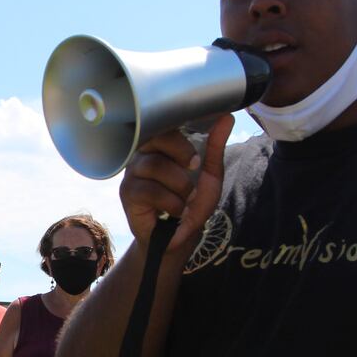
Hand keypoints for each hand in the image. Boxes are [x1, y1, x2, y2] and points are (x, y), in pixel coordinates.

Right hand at [118, 115, 233, 249]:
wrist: (180, 238)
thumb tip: (227, 117)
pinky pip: (149, 190)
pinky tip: (176, 212)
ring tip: (187, 200)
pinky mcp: (128, 194)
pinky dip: (171, 202)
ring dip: (180, 185)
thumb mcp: (210, 175)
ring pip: (155, 166)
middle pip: (156, 138)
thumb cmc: (191, 203)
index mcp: (161, 147)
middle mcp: (143, 155)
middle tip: (194, 171)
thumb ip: (215, 147)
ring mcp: (133, 174)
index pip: (164, 126)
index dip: (181, 139)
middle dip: (181, 153)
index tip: (197, 160)